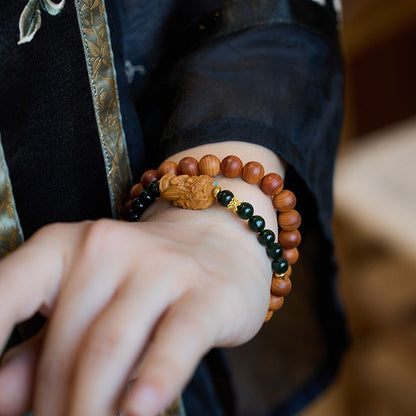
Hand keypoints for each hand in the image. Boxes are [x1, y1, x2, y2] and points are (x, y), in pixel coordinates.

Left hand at [0, 194, 272, 415]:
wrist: (220, 240)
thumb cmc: (144, 275)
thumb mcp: (87, 297)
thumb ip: (41, 344)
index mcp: (65, 246)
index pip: (5, 293)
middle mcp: (108, 247)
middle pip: (64, 343)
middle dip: (53, 405)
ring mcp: (161, 267)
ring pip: (109, 348)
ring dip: (92, 407)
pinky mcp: (205, 293)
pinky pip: (175, 339)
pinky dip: (154, 379)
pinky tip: (139, 410)